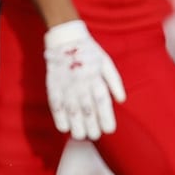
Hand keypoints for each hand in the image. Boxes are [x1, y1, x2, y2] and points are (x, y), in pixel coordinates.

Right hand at [44, 20, 125, 141]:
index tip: (109, 130)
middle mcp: (80, 82)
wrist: (64, 38)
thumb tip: (121, 100)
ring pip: (71, 109)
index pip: (102, 101)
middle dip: (91, 125)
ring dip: (76, 125)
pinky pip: (55, 104)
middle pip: (87, 109)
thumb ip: (114, 82)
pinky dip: (58, 117)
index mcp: (95, 76)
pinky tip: (64, 128)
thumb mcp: (106, 62)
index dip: (106, 117)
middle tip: (95, 136)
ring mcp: (65, 84)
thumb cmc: (89, 52)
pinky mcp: (52, 84)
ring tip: (81, 136)